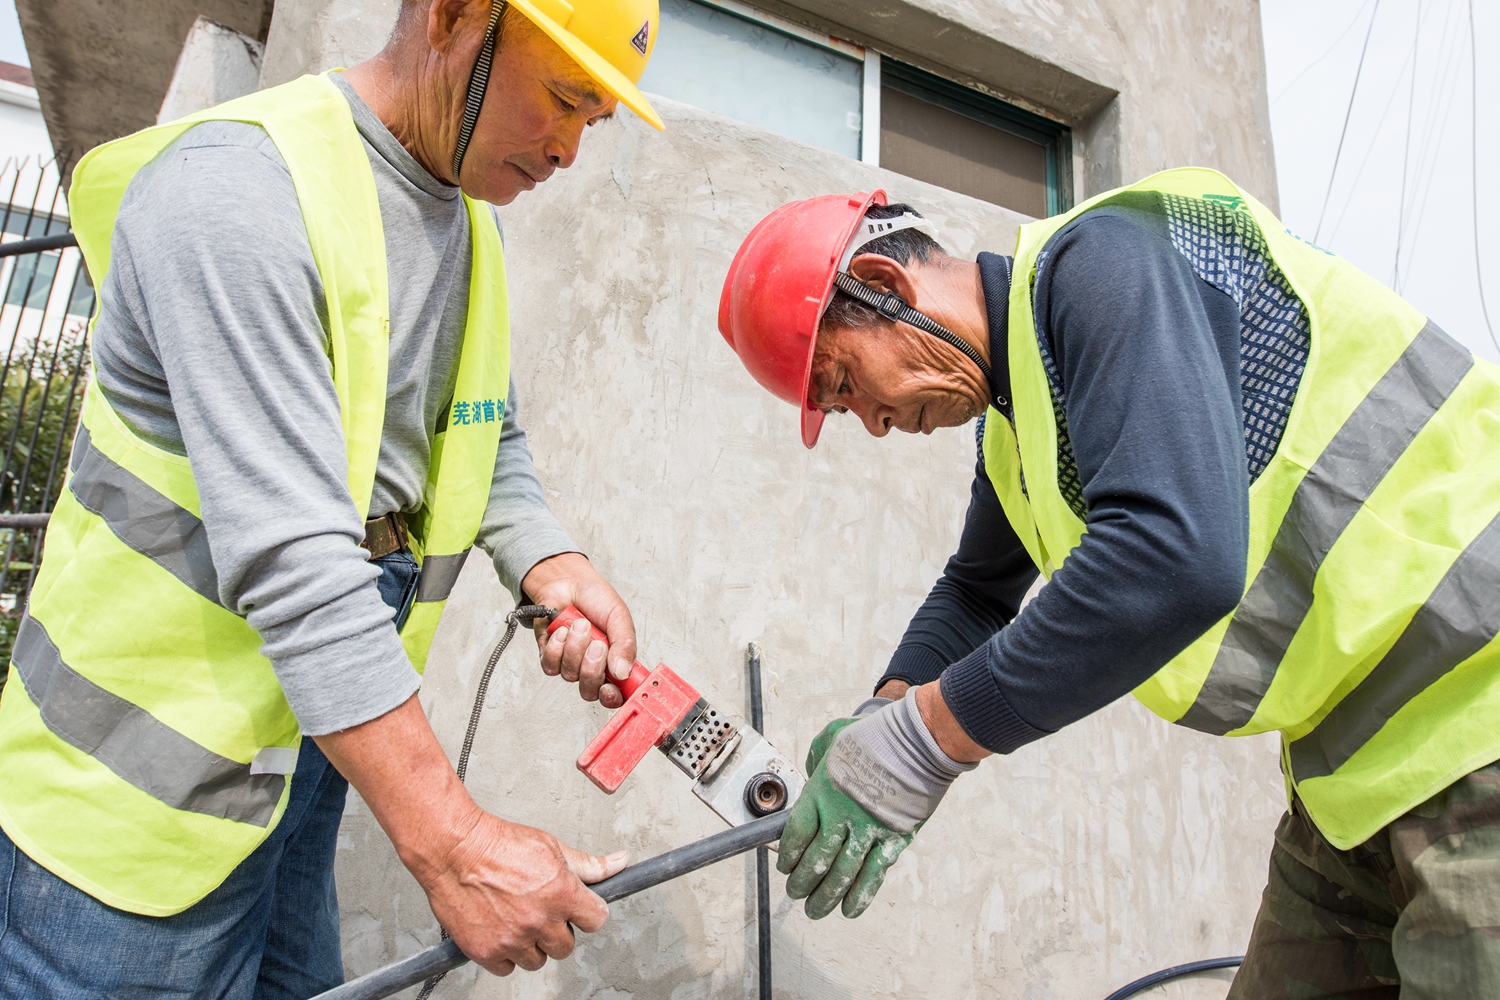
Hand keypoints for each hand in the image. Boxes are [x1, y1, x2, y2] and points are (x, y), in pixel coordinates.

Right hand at [314, 696, 628, 974]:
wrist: (454, 850)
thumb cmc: (499, 844)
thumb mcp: (551, 847)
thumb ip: (589, 864)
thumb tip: (620, 864)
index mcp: (561, 893)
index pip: (596, 920)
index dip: (588, 912)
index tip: (579, 908)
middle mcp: (539, 920)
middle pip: (567, 946)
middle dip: (558, 929)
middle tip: (542, 910)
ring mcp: (512, 939)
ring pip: (537, 960)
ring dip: (532, 944)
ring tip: (518, 917)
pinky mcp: (486, 951)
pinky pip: (507, 968)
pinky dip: (505, 954)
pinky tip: (501, 930)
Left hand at [522, 552, 637, 708]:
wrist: (567, 581)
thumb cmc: (595, 598)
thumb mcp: (619, 618)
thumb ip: (625, 645)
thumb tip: (623, 672)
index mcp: (614, 661)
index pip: (616, 693)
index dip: (613, 698)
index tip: (611, 689)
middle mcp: (592, 667)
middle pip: (590, 691)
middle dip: (592, 668)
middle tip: (597, 644)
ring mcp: (570, 664)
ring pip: (570, 675)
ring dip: (575, 648)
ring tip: (580, 625)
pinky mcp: (549, 656)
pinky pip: (551, 665)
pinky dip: (556, 647)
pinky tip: (562, 631)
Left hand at [777, 729, 913, 919]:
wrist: (915, 742)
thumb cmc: (873, 736)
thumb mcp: (831, 737)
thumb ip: (816, 757)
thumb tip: (811, 771)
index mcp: (820, 793)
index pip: (796, 836)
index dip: (788, 857)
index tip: (785, 867)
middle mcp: (840, 816)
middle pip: (815, 862)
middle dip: (802, 884)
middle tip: (796, 893)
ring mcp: (867, 831)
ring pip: (841, 876)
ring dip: (826, 898)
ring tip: (815, 910)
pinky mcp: (892, 840)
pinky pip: (872, 876)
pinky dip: (860, 897)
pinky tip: (849, 909)